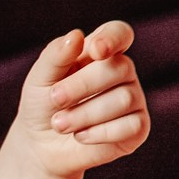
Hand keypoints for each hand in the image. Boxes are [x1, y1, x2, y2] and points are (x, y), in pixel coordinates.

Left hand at [15, 21, 149, 178]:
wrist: (40, 146)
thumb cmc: (42, 105)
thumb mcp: (40, 78)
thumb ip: (55, 56)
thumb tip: (76, 35)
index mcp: (100, 52)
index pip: (119, 33)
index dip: (113, 38)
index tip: (96, 51)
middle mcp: (122, 71)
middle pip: (120, 68)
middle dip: (82, 85)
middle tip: (55, 99)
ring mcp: (133, 98)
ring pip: (124, 99)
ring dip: (84, 114)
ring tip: (59, 124)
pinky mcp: (138, 127)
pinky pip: (130, 126)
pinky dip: (99, 133)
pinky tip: (80, 136)